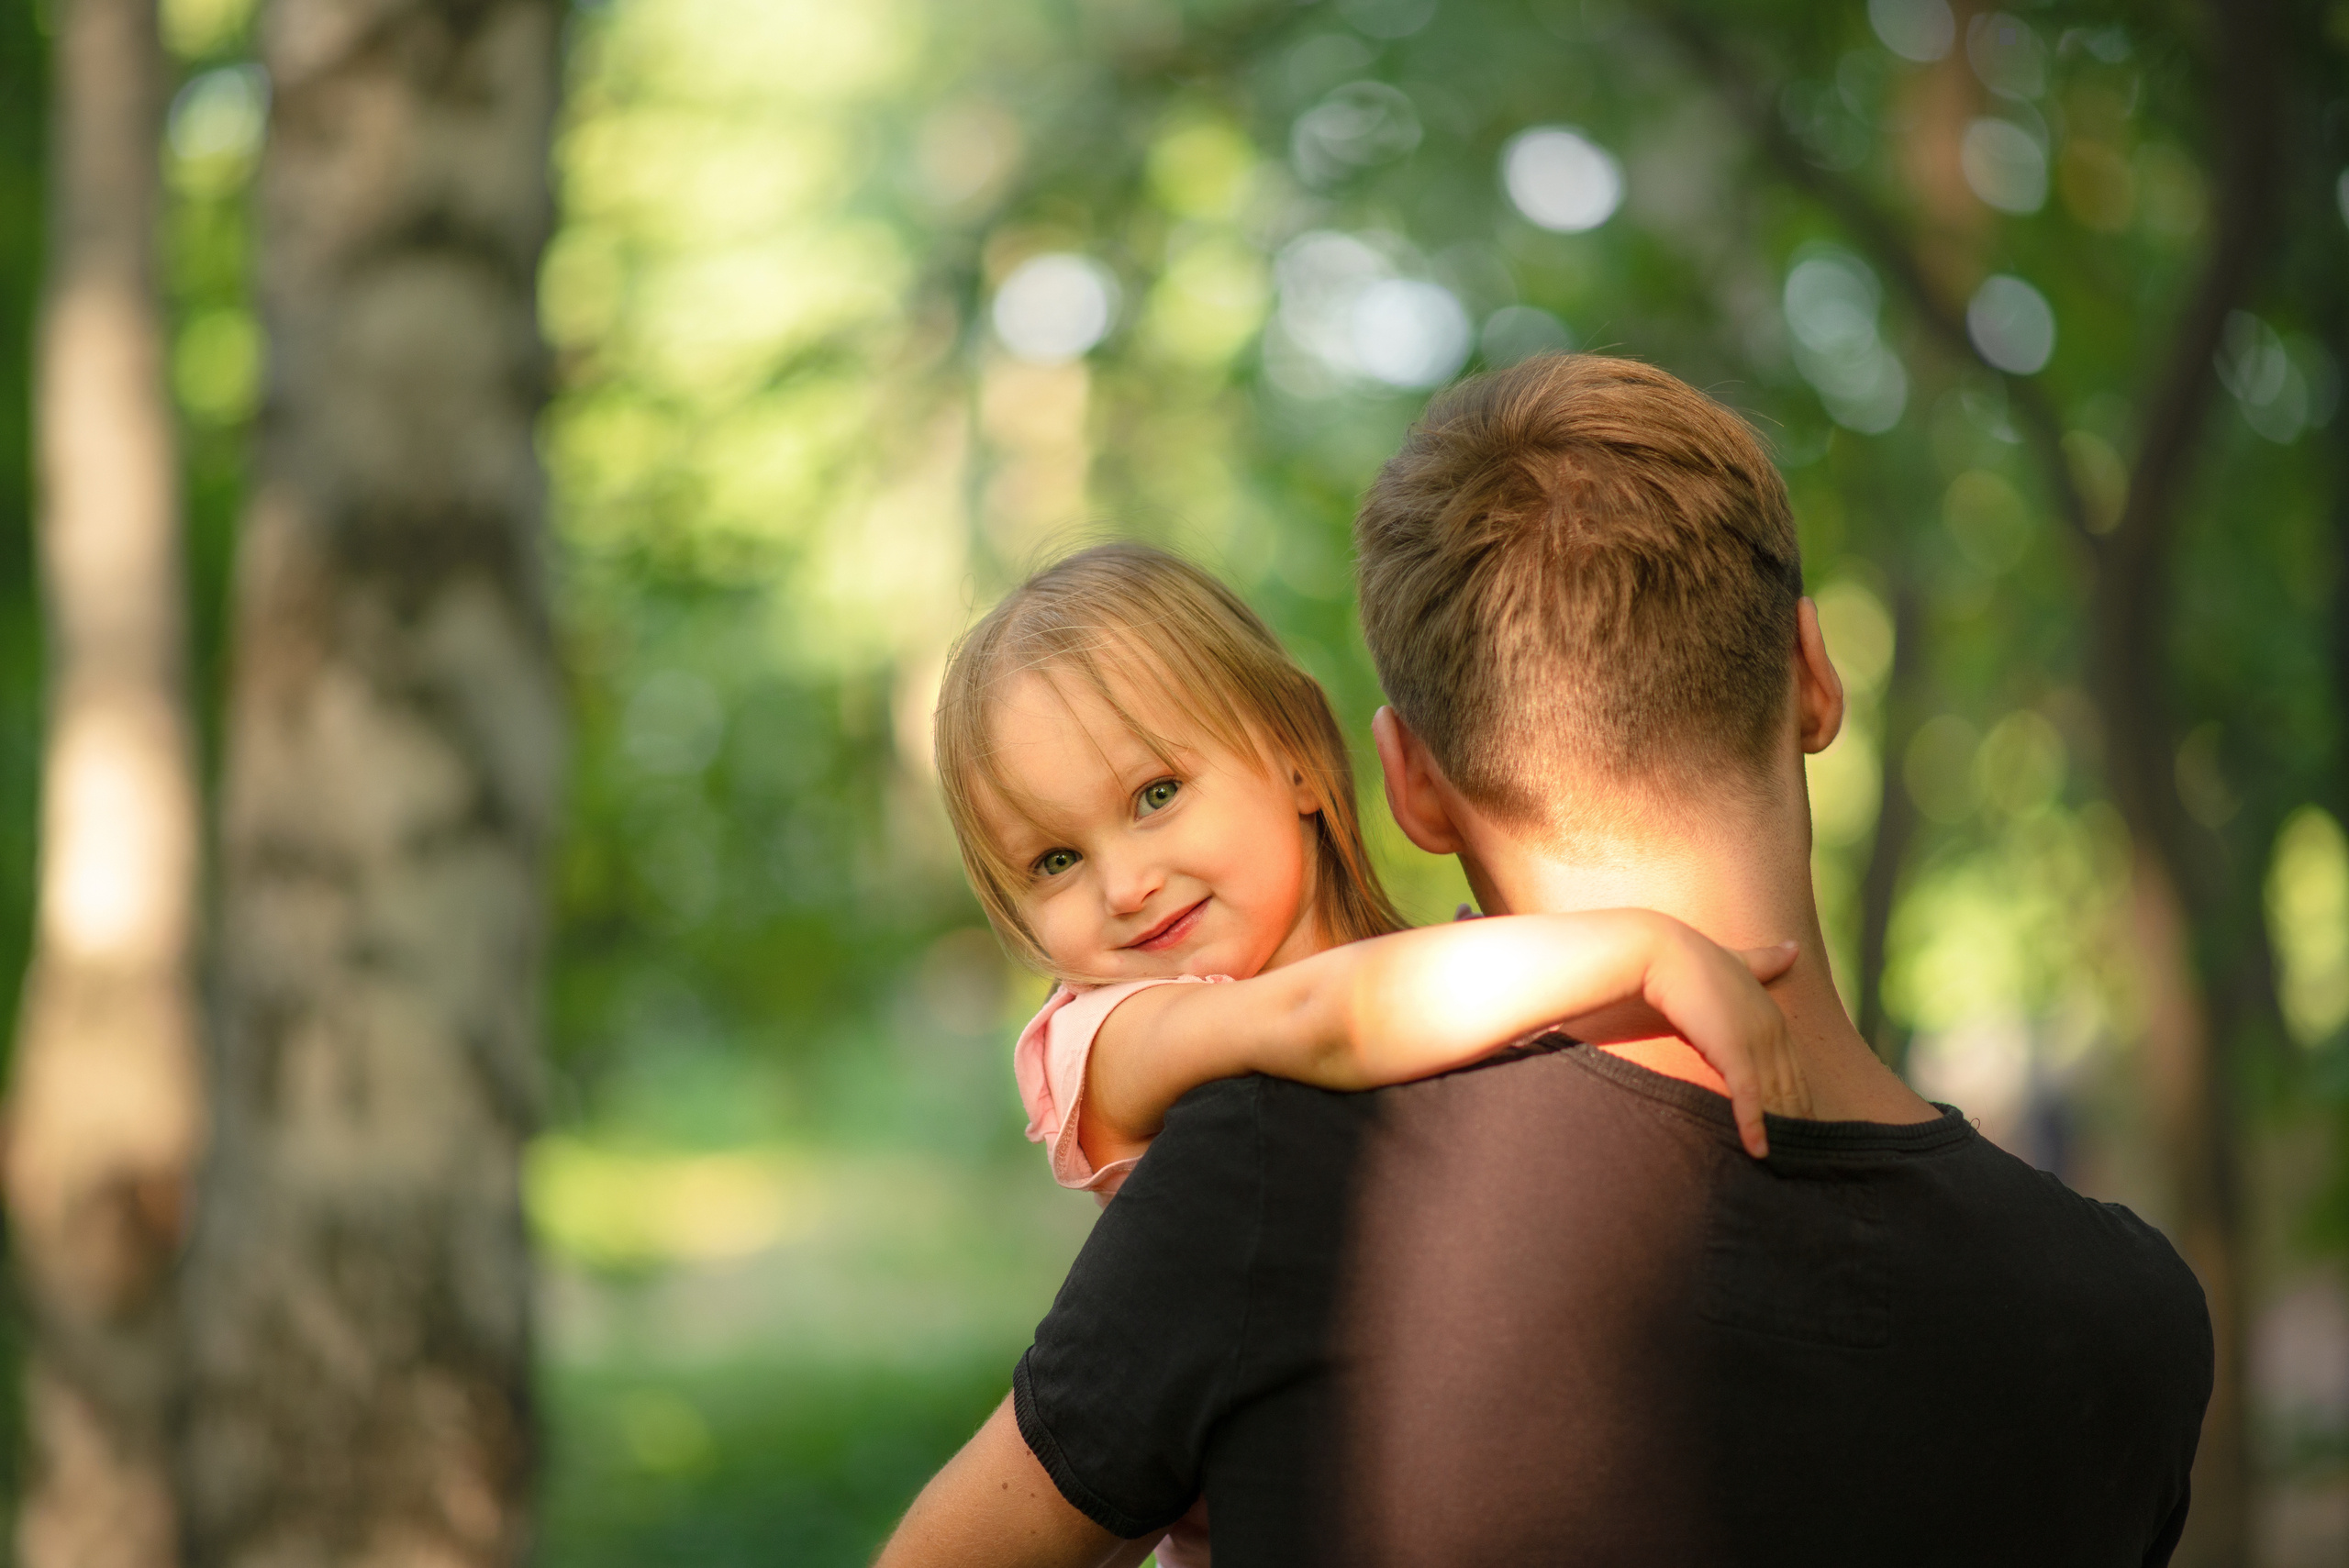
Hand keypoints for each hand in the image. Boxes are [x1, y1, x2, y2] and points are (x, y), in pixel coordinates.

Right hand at [1676, 934, 1810, 1156]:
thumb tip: (1794, 946)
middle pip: (1791, 1085)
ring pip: (1775, 1096)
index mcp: (1772, 1015)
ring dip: (1779, 1129)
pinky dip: (1754, 1125)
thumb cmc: (1692, 957)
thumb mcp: (1738, 961)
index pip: (1793, 1065)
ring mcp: (1755, 1042)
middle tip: (1801, 1152)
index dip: (1799, 1095)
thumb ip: (1766, 961)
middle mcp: (1771, 1030)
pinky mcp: (1732, 1052)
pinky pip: (1748, 1096)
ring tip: (1784, 1160)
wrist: (1661, 953)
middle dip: (1796, 1118)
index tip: (1803, 1121)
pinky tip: (1758, 1150)